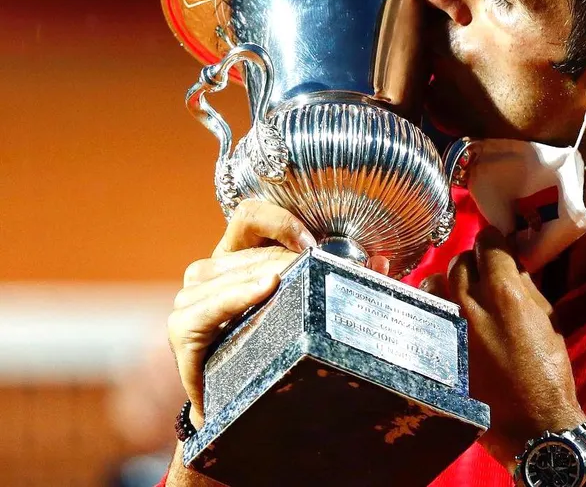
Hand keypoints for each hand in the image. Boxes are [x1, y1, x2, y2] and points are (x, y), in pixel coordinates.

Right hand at [166, 199, 389, 426]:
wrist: (241, 394)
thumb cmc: (279, 338)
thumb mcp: (312, 302)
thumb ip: (344, 278)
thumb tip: (381, 262)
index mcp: (241, 252)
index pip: (249, 214)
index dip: (278, 221)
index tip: (310, 245)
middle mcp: (211, 269)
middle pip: (246, 252)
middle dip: (283, 263)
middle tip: (314, 277)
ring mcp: (191, 298)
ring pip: (219, 276)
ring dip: (256, 281)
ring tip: (284, 289)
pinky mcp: (182, 330)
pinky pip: (198, 311)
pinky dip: (230, 300)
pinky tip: (260, 293)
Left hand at [420, 227, 585, 467]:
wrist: (531, 424)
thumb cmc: (548, 371)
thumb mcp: (548, 319)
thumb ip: (526, 286)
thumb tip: (509, 263)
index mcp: (504, 294)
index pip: (488, 243)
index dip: (494, 240)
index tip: (496, 245)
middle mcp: (469, 304)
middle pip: (459, 260)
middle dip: (473, 262)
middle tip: (482, 274)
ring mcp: (447, 328)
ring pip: (434, 283)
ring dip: (447, 284)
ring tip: (459, 296)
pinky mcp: (434, 350)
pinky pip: (425, 315)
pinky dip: (434, 310)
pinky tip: (445, 318)